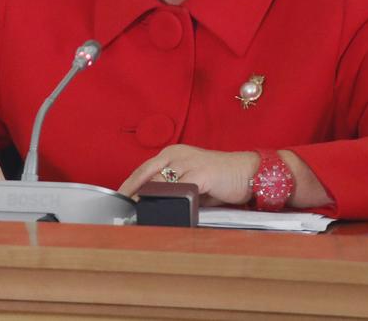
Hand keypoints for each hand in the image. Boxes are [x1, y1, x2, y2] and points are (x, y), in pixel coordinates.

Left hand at [117, 144, 258, 204]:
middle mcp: (178, 154)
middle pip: (146, 174)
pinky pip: (178, 189)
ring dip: (147, 200)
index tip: (119, 200)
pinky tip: (160, 210)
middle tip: (121, 210)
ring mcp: (188, 162)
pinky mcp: (200, 174)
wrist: (248, 172)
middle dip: (132, 193)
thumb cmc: (221, 178)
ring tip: (137, 214)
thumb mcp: (192, 182)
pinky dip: (168, 201)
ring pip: (160, 182)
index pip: (143, 169)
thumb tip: (153, 205)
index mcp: (173, 153)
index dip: (129, 185)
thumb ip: (174, 189)